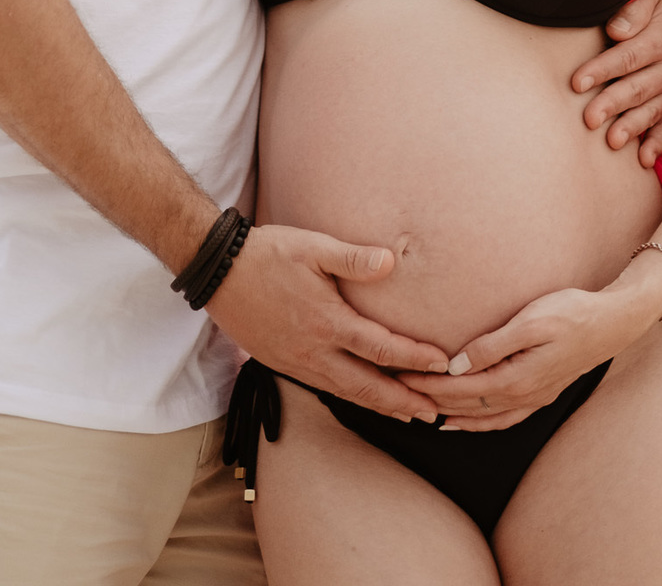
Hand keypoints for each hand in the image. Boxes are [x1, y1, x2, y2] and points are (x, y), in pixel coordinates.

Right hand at [206, 224, 449, 421]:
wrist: (220, 272)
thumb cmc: (268, 254)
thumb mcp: (312, 247)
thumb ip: (352, 258)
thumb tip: (391, 262)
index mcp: (327, 321)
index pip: (380, 348)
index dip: (414, 358)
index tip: (441, 364)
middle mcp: (315, 350)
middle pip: (368, 386)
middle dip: (404, 401)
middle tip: (435, 412)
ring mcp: (298, 362)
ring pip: (347, 393)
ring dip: (381, 406)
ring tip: (408, 414)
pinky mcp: (284, 363)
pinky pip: (326, 388)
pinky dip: (353, 398)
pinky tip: (363, 397)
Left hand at [396, 282, 648, 431]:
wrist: (612, 323)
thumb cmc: (571, 313)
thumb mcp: (531, 321)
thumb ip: (493, 345)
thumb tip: (457, 364)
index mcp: (516, 378)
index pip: (459, 387)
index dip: (427, 382)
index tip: (399, 373)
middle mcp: (522, 396)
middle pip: (465, 405)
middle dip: (429, 398)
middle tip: (396, 390)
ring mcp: (532, 399)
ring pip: (480, 417)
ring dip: (448, 414)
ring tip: (418, 410)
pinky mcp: (539, 395)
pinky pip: (500, 419)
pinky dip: (475, 424)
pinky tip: (459, 422)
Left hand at [571, 0, 661, 166]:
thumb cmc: (660, 2)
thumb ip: (634, 11)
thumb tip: (615, 31)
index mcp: (661, 39)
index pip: (627, 56)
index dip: (602, 69)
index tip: (577, 83)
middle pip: (636, 87)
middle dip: (611, 104)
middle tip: (588, 119)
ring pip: (650, 109)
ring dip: (632, 127)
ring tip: (612, 142)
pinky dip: (657, 142)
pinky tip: (644, 161)